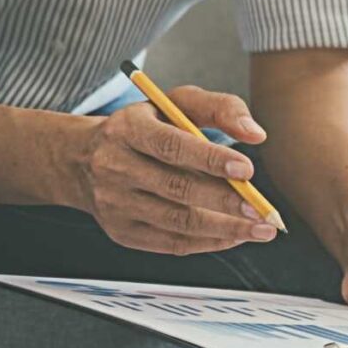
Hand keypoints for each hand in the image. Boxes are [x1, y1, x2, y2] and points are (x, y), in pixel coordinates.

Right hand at [65, 86, 278, 255]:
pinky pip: (172, 244)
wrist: (84, 160)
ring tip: (259, 228)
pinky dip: (209, 242)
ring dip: (225, 229)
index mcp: (128, 129)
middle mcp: (115, 167)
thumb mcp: (175, 104)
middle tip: (263, 210)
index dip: (211, 159)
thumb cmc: (146, 128)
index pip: (171, 146)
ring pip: (177, 221)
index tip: (247, 170)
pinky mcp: (122, 232)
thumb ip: (219, 108)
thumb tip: (255, 133)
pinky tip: (235, 236)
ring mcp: (115, 203)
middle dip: (226, 202)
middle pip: (177, 188)